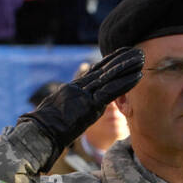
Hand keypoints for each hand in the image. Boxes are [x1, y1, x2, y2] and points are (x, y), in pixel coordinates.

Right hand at [21, 46, 143, 168]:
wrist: (41, 131)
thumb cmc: (47, 126)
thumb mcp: (59, 112)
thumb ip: (70, 106)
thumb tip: (72, 107)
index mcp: (74, 88)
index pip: (95, 72)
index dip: (109, 62)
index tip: (122, 53)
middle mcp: (80, 88)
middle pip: (104, 69)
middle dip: (121, 60)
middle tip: (137, 51)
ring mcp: (84, 95)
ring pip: (109, 76)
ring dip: (127, 66)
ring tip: (141, 58)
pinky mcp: (89, 105)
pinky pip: (111, 92)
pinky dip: (125, 83)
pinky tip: (138, 76)